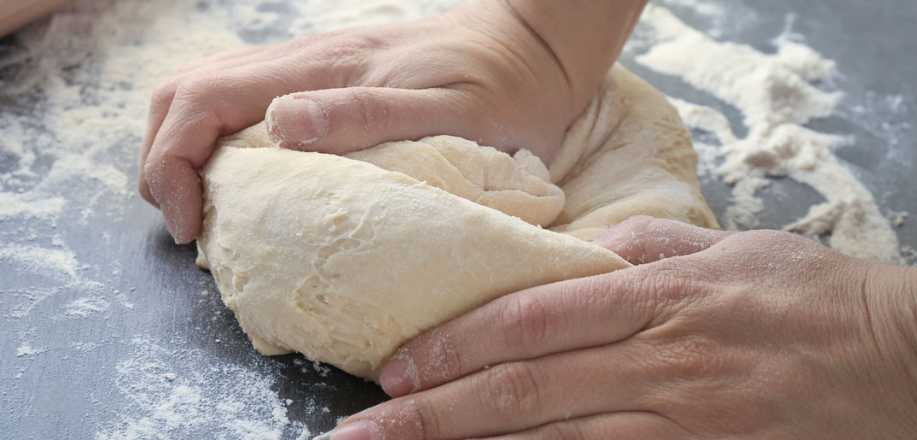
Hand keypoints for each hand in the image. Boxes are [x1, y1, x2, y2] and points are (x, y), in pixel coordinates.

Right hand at [139, 2, 584, 243]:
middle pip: (186, 92)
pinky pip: (248, 103)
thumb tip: (280, 127)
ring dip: (189, 150)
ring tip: (210, 212)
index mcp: (322, 70)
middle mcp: (304, 62)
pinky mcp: (329, 80)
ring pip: (211, 94)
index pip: (203, 100)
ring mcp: (313, 67)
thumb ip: (368, 115)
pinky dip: (223, 145)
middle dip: (164, 159)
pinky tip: (252, 184)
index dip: (173, 164)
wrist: (536, 48)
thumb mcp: (451, 114)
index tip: (191, 227)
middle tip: (191, 226)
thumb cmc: (504, 89)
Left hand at [324, 217, 916, 438]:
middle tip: (362, 432)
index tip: (397, 366)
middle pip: (524, 390)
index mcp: (661, 294)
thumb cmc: (821, 299)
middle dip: (433, 414)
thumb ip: (650, 246)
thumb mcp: (733, 248)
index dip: (456, 343)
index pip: (532, 318)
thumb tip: (577, 254)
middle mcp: (661, 359)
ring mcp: (686, 421)